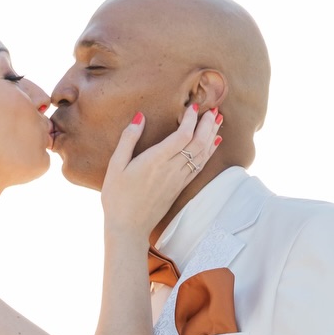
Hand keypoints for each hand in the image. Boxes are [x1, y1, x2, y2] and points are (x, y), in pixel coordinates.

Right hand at [100, 105, 222, 237]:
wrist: (128, 228)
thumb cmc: (117, 197)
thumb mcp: (115, 166)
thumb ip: (128, 139)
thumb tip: (140, 117)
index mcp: (155, 161)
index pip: (182, 135)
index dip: (192, 119)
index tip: (193, 106)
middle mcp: (171, 170)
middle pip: (197, 143)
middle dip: (207, 124)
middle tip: (213, 108)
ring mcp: (178, 180)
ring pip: (201, 154)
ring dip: (211, 135)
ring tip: (218, 119)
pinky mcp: (180, 188)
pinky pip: (199, 166)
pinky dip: (208, 152)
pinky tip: (214, 142)